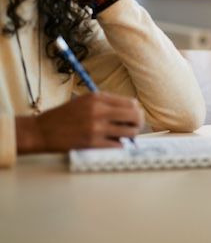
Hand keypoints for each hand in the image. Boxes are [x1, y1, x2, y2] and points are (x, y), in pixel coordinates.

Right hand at [16, 92, 143, 153]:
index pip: (131, 103)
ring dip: (130, 135)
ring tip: (123, 136)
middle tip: (134, 127)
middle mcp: (98, 110)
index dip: (136, 111)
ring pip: (129, 132)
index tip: (134, 117)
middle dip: (138, 123)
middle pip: (135, 115)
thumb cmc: (64, 116)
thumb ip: (107, 104)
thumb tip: (133, 112)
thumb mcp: (85, 101)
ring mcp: (96, 127)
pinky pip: (117, 145)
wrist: (40, 131)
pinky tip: (111, 143)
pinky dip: (118, 145)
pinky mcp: (91, 143)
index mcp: (98, 98)